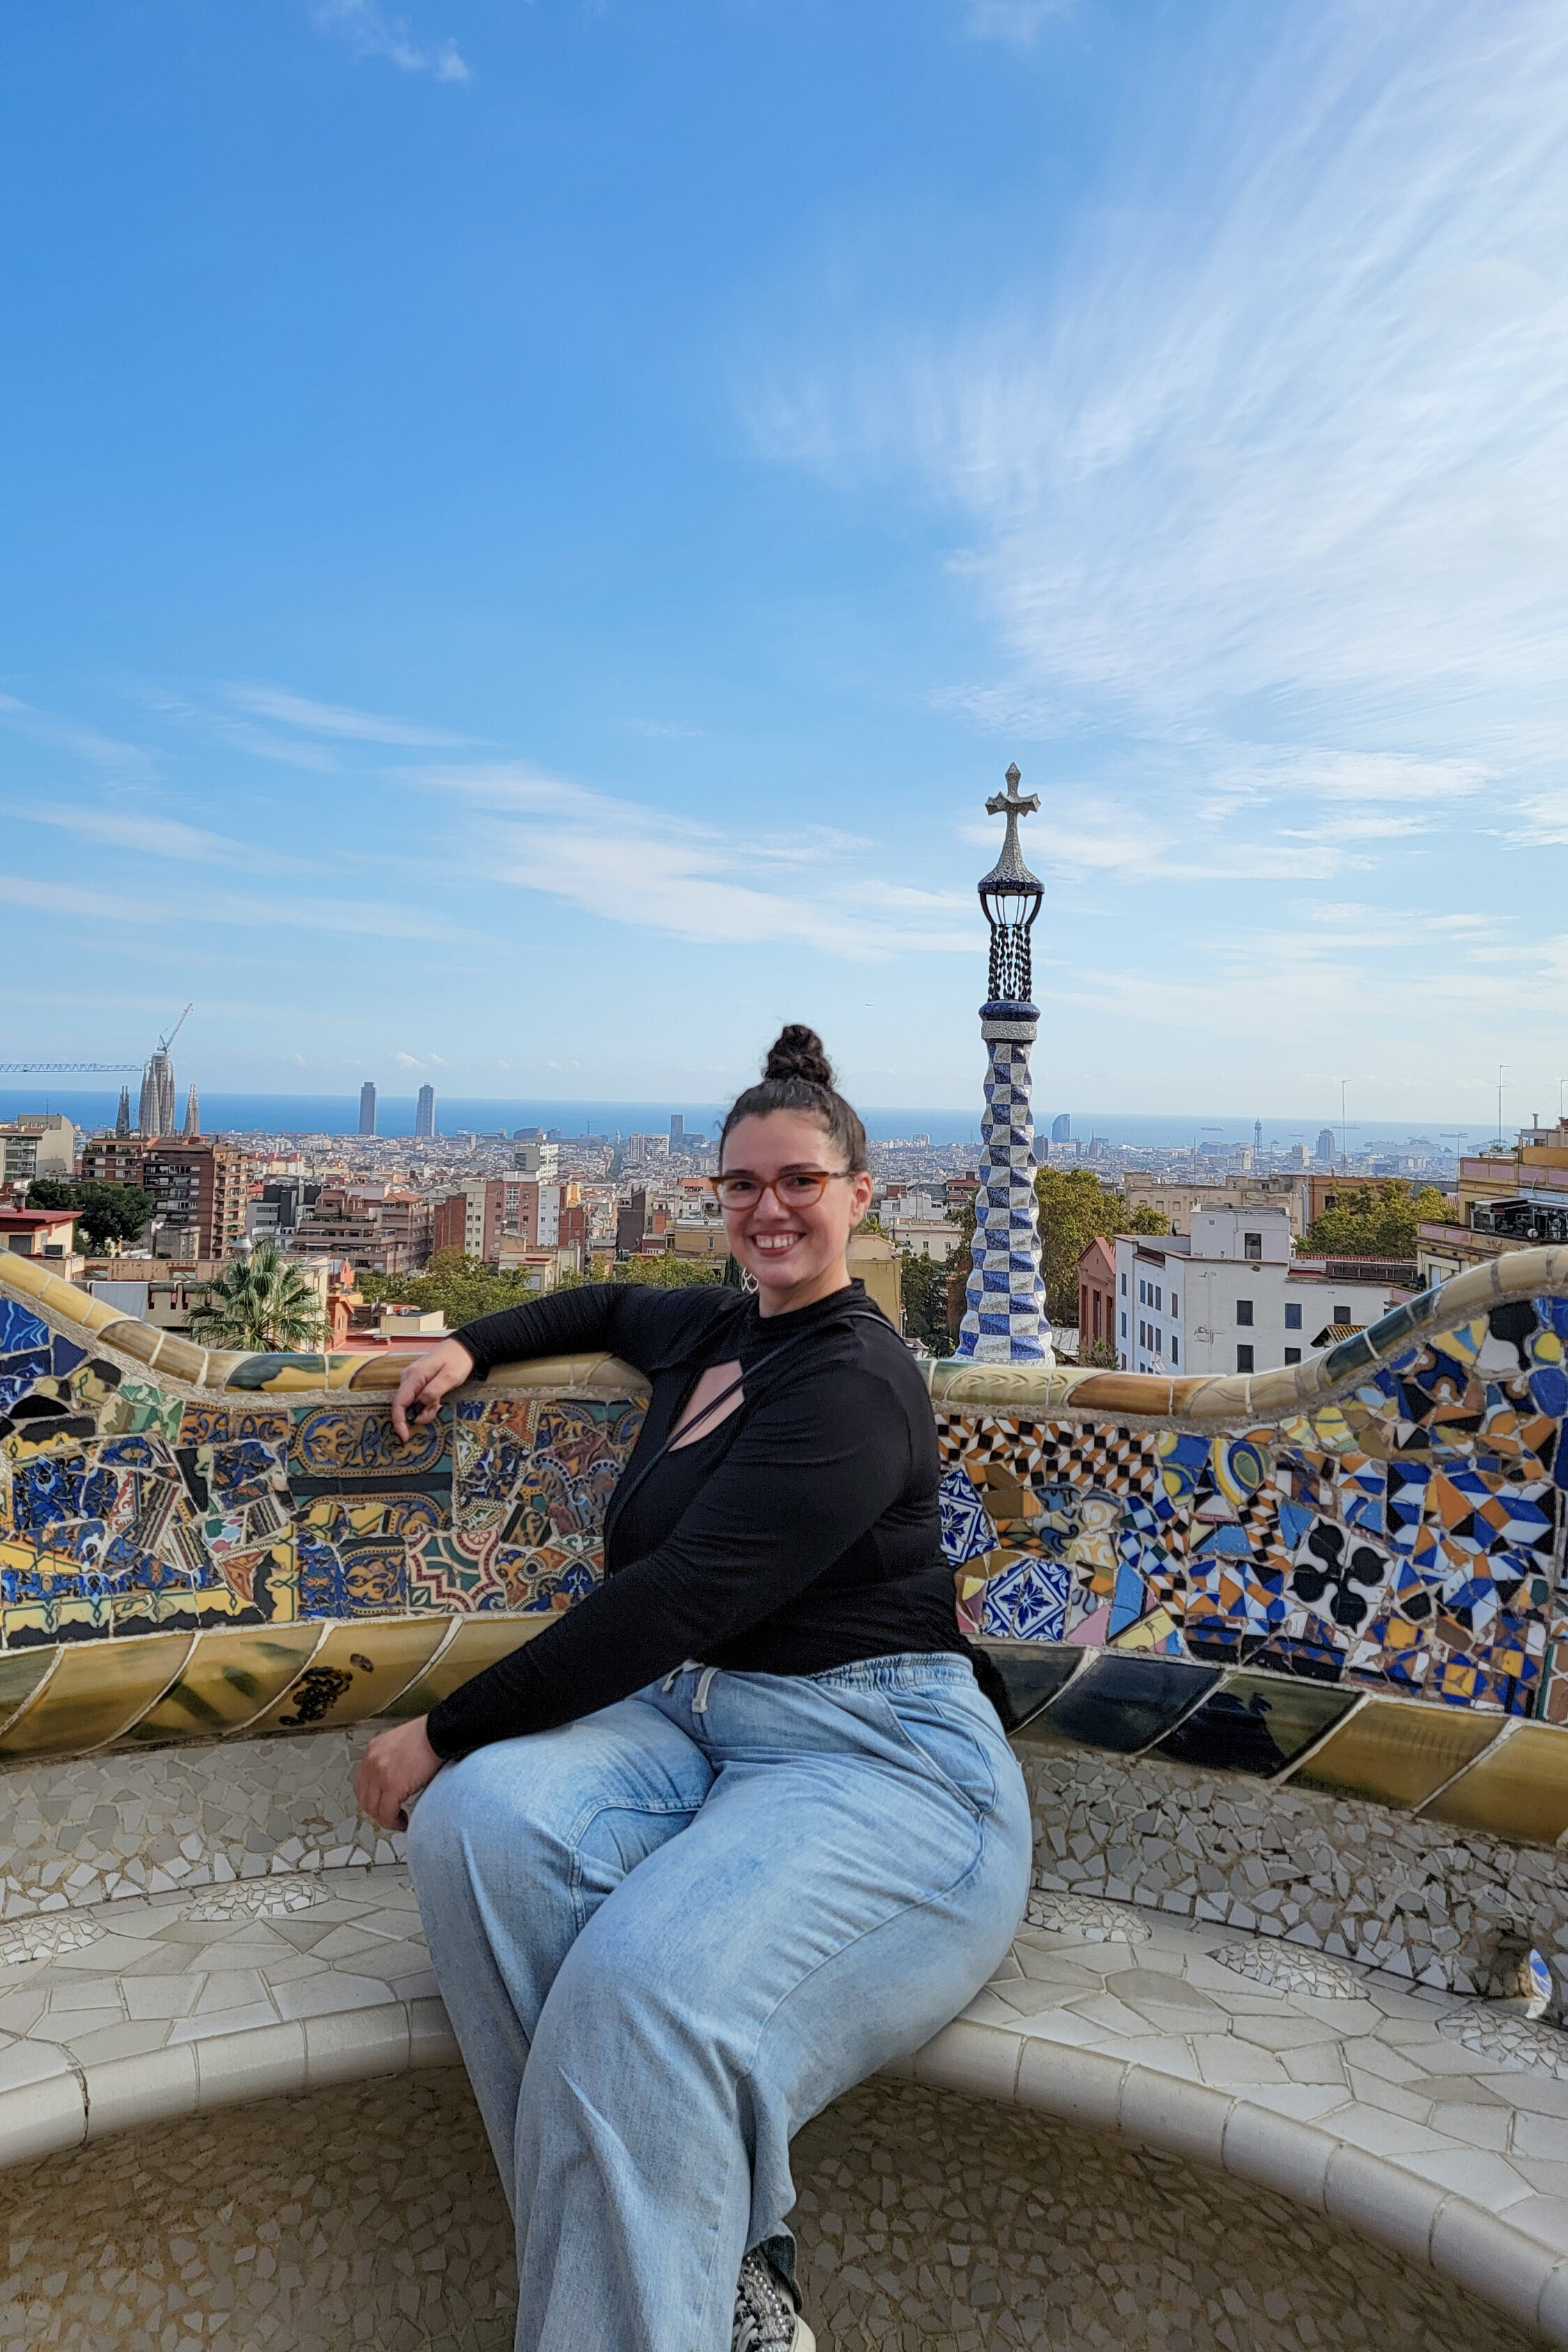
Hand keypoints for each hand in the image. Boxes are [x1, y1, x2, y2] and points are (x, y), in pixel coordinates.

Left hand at [355, 1715, 442, 1831]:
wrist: (439, 1732)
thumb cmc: (427, 1736)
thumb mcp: (399, 1743)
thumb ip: (390, 1759)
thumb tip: (394, 1778)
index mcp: (373, 1750)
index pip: (361, 1783)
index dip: (371, 1798)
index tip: (381, 1804)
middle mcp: (371, 1762)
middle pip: (364, 1798)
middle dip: (376, 1811)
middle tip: (390, 1814)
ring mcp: (380, 1775)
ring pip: (373, 1809)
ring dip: (385, 1819)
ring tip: (398, 1819)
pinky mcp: (393, 1787)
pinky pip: (387, 1814)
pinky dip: (393, 1823)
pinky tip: (403, 1821)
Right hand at [392, 1338, 474, 1440]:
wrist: (463, 1346)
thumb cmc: (458, 1360)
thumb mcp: (450, 1377)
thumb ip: (434, 1391)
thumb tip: (420, 1405)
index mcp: (414, 1376)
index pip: (399, 1402)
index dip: (399, 1421)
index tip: (405, 1436)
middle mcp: (408, 1377)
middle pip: (405, 1405)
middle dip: (419, 1414)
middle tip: (437, 1410)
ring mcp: (411, 1379)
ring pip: (411, 1403)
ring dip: (425, 1409)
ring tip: (440, 1401)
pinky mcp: (417, 1381)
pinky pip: (416, 1398)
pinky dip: (426, 1403)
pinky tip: (438, 1398)